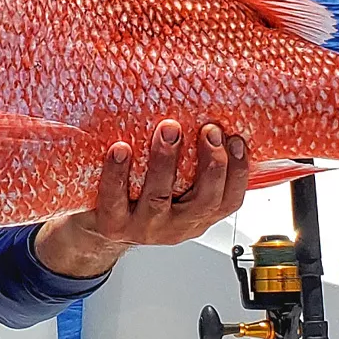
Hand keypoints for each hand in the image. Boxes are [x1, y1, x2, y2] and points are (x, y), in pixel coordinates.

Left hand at [34, 119, 247, 277]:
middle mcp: (176, 225)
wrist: (100, 231)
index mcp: (197, 215)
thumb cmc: (141, 198)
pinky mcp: (113, 223)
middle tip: (209, 131)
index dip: (239, 172)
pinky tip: (120, 148)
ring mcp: (144, 226)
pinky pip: (115, 198)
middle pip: (204, 200)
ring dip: (165, 161)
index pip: (229, 200)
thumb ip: (193, 162)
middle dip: (212, 164)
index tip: (236, 140)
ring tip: (167, 130)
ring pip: (159, 197)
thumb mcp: (177, 187)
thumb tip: (213, 108)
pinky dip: (118, 173)